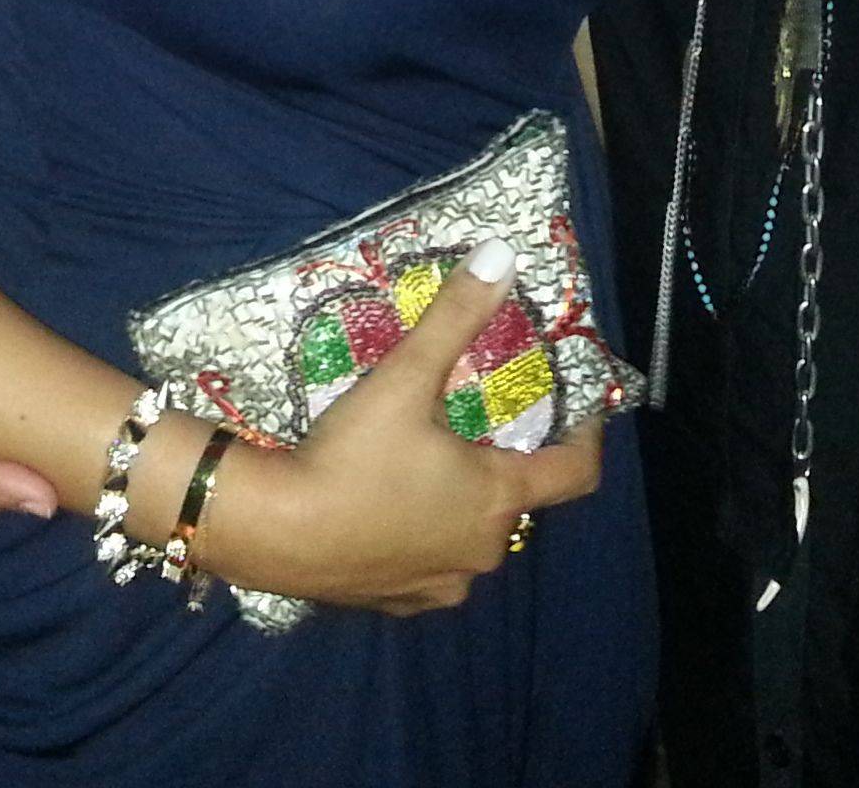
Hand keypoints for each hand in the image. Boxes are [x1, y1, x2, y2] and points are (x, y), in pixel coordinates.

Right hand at [204, 240, 602, 614]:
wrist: (272, 533)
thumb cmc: (350, 456)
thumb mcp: (404, 378)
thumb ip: (455, 316)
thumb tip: (502, 254)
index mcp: (498, 498)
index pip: (575, 474)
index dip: (586, 437)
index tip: (580, 410)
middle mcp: (482, 551)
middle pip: (514, 502)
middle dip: (501, 464)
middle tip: (471, 425)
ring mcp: (440, 585)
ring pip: (467, 536)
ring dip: (458, 504)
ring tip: (422, 466)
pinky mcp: (397, 604)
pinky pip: (427, 566)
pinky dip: (419, 538)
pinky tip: (383, 511)